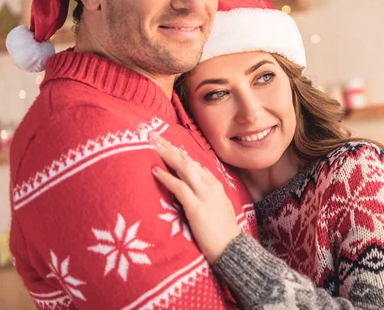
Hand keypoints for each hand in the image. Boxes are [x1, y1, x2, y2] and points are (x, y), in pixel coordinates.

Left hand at [149, 132, 240, 264]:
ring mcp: (204, 194)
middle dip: (169, 147)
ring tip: (151, 144)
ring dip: (166, 155)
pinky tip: (155, 171)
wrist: (232, 248)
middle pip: (187, 160)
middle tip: (153, 135)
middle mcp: (210, 185)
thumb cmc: (222, 232)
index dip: (179, 152)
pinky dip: (166, 178)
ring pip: (183, 168)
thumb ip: (204, 195)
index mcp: (214, 184)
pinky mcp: (196, 207)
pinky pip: (179, 187)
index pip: (194, 163)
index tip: (165, 143)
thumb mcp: (216, 207)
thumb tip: (188, 188)